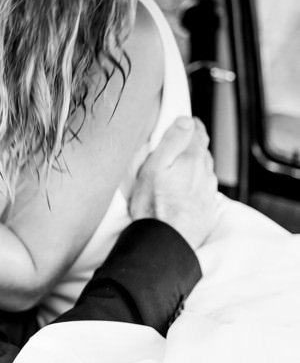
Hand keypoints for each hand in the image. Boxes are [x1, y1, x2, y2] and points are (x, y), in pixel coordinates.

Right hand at [129, 117, 218, 249]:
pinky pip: (202, 189)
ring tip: (174, 172)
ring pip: (203, 170)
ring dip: (192, 166)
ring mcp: (208, 190)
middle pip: (201, 151)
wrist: (168, 241)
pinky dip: (193, 185)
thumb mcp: (153, 168)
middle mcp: (204, 172)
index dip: (189, 125)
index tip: (182, 122)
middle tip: (173, 147)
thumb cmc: (154, 207)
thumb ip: (171, 142)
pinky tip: (179, 192)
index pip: (197, 132)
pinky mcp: (207, 207)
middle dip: (190, 146)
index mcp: (191, 159)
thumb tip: (184, 121)